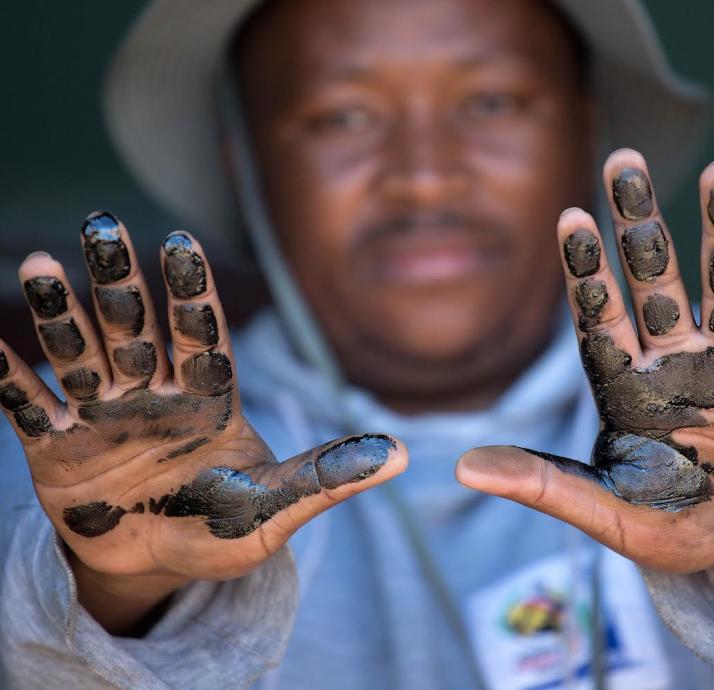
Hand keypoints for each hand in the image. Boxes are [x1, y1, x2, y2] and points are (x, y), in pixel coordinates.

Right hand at [1, 213, 405, 631]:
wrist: (160, 564)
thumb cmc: (224, 529)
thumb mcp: (276, 507)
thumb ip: (328, 477)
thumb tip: (403, 454)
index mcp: (209, 401)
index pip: (203, 338)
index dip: (193, 295)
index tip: (182, 243)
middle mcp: (155, 396)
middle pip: (137, 331)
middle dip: (121, 284)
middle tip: (103, 224)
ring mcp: (104, 419)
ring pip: (82, 356)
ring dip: (62, 315)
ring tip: (40, 263)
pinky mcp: (59, 452)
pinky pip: (29, 410)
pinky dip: (9, 380)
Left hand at [457, 150, 713, 617]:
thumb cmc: (668, 524)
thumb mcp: (605, 512)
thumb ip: (543, 485)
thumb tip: (461, 468)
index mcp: (624, 386)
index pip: (598, 317)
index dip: (586, 271)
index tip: (570, 217)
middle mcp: (672, 359)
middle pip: (654, 280)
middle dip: (640, 225)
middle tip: (623, 161)